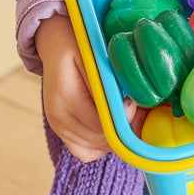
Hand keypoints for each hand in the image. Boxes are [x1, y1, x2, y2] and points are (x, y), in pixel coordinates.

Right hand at [34, 13, 141, 162]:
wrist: (54, 43)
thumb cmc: (77, 44)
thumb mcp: (93, 54)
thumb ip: (107, 81)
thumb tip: (127, 105)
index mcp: (65, 95)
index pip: (100, 124)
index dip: (123, 118)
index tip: (136, 102)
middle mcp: (57, 116)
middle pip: (98, 140)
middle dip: (123, 129)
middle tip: (139, 110)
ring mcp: (58, 126)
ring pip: (94, 149)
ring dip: (114, 137)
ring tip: (127, 114)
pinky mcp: (62, 131)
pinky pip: (85, 151)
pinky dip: (101, 143)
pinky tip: (111, 124)